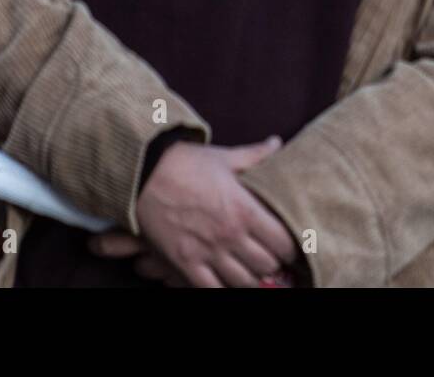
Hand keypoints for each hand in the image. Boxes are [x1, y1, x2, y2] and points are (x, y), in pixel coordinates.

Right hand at [125, 137, 296, 286]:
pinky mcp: (184, 262)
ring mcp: (207, 251)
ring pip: (242, 281)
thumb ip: (255, 155)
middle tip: (271, 258)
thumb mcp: (225, 157)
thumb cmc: (186, 163)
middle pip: (266, 265)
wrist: (143, 173)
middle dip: (272, 263)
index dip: (291, 247)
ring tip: (250, 271)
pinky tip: (226, 283)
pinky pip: (210, 289)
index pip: (283, 242)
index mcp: (245, 209)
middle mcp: (230, 235)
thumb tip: (276, 143)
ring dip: (250, 278)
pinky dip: (222, 289)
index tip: (290, 246)